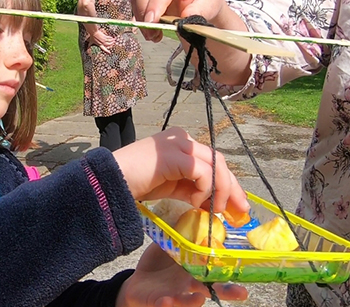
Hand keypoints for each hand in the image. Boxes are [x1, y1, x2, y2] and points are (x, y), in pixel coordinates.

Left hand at [90, 29, 114, 53]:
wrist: (94, 32)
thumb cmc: (92, 37)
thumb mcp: (90, 42)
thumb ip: (89, 45)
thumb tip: (87, 48)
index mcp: (100, 45)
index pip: (104, 49)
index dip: (107, 51)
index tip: (109, 53)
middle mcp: (103, 42)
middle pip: (108, 44)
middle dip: (111, 44)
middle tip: (113, 43)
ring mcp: (104, 39)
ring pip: (109, 41)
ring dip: (112, 40)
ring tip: (114, 40)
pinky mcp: (105, 36)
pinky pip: (109, 37)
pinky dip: (111, 38)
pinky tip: (112, 38)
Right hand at [113, 126, 248, 213]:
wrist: (109, 183)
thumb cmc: (135, 184)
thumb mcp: (171, 187)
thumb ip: (193, 189)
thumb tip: (215, 203)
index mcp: (181, 143)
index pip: (213, 161)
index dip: (229, 183)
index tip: (238, 206)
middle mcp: (182, 138)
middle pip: (218, 161)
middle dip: (232, 187)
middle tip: (240, 211)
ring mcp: (178, 144)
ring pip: (215, 164)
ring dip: (221, 190)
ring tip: (214, 210)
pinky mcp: (173, 155)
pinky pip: (202, 172)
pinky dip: (205, 189)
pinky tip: (195, 201)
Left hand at [116, 243, 247, 306]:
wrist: (139, 282)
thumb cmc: (160, 264)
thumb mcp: (173, 245)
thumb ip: (185, 231)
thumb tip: (198, 210)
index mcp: (197, 269)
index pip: (217, 268)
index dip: (232, 268)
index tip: (247, 265)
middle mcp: (191, 284)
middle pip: (212, 288)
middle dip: (227, 291)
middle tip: (242, 292)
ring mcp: (177, 294)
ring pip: (190, 300)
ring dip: (194, 301)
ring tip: (200, 299)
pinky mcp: (160, 301)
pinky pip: (165, 304)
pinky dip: (169, 304)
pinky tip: (168, 300)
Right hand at [131, 0, 228, 41]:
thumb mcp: (211, 5)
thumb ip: (199, 11)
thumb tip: (182, 20)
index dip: (157, 1)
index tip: (152, 21)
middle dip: (145, 10)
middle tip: (151, 32)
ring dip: (141, 16)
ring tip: (153, 35)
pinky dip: (139, 17)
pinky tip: (150, 31)